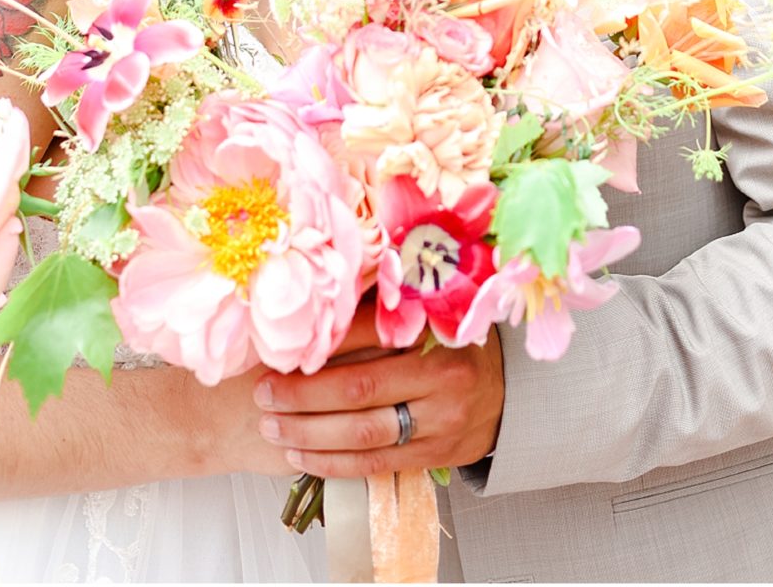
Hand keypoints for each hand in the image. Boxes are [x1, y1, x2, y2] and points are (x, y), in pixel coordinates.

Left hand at [252, 301, 503, 478]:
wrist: (508, 392)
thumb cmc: (454, 344)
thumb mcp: (429, 312)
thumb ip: (382, 308)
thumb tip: (314, 308)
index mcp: (438, 329)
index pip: (370, 332)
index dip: (322, 342)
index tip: (281, 347)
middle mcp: (443, 377)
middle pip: (359, 389)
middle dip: (303, 394)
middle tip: (264, 392)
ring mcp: (442, 422)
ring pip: (364, 434)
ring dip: (309, 433)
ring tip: (272, 426)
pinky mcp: (437, 456)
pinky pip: (376, 464)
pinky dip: (333, 462)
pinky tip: (301, 454)